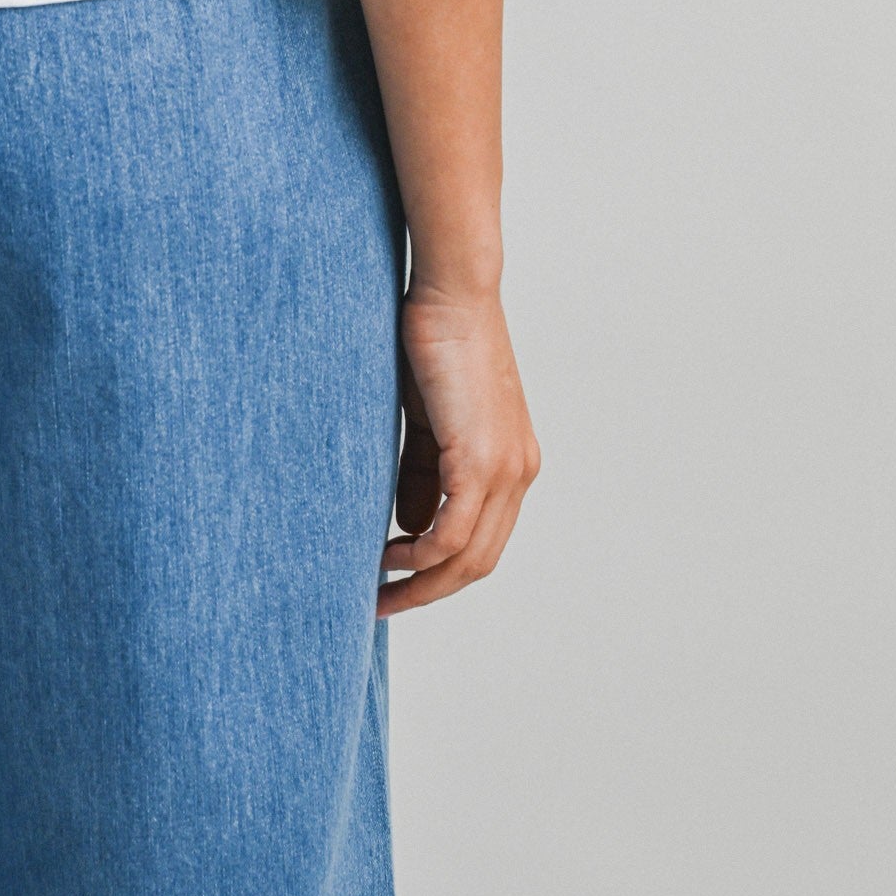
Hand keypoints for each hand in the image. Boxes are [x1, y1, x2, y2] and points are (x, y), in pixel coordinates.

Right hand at [378, 285, 538, 614]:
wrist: (453, 293)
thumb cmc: (434, 342)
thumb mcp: (428, 422)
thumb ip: (423, 474)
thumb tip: (411, 529)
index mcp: (512, 463)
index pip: (482, 539)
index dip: (441, 569)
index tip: (397, 579)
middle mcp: (518, 473)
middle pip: (479, 561)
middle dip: (429, 590)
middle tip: (382, 603)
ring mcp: (506, 470)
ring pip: (469, 557)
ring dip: (422, 582)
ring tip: (378, 588)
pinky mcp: (482, 460)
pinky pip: (453, 531)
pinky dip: (422, 554)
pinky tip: (389, 554)